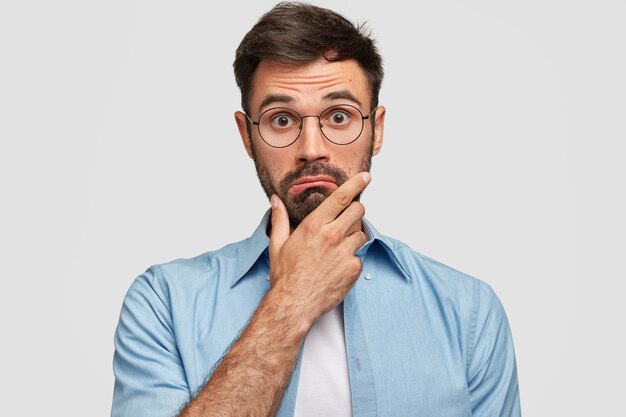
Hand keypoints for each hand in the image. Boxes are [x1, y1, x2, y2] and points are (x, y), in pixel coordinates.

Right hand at [268, 172, 370, 326]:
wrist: (294, 304)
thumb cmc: (285, 275)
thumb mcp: (278, 244)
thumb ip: (279, 219)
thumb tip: (275, 200)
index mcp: (314, 225)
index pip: (342, 197)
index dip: (356, 184)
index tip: (365, 177)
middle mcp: (332, 236)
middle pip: (358, 211)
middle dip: (356, 210)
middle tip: (347, 218)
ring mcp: (345, 253)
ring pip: (360, 233)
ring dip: (352, 237)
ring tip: (335, 249)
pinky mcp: (353, 269)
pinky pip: (358, 257)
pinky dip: (351, 260)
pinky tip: (336, 268)